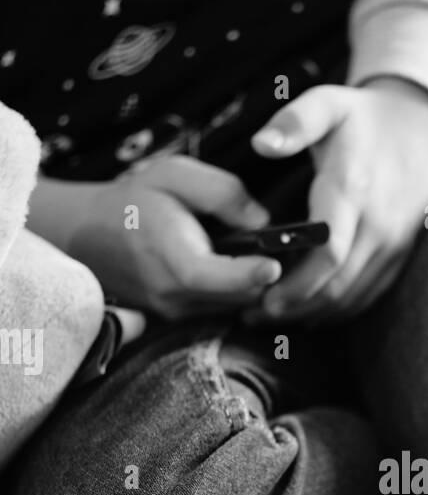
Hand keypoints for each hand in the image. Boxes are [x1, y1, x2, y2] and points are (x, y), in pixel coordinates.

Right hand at [33, 157, 282, 320]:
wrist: (85, 235)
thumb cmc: (133, 200)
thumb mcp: (174, 175)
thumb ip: (221, 193)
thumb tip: (262, 220)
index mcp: (173, 260)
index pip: (219, 278)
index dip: (251, 273)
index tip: (274, 264)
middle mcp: (175, 297)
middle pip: (241, 295)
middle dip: (261, 273)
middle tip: (268, 244)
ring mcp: (175, 314)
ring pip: (235, 304)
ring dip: (247, 282)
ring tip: (241, 250)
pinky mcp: (177, 319)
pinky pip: (220, 308)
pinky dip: (230, 289)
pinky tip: (223, 263)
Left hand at [248, 78, 427, 322]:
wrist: (420, 128)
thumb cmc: (363, 118)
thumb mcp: (328, 103)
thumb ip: (294, 122)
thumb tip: (261, 144)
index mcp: (354, 190)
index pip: (329, 252)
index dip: (296, 282)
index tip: (261, 295)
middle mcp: (378, 225)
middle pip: (336, 286)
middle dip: (294, 307)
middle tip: (253, 315)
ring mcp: (393, 244)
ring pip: (352, 297)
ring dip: (311, 314)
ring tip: (271, 316)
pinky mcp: (399, 256)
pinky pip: (368, 295)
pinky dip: (336, 310)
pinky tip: (307, 312)